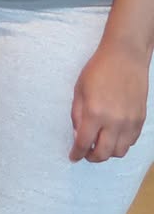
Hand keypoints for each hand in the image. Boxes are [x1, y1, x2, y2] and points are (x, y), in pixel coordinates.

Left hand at [70, 41, 150, 160]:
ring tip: (100, 144)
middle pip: (103, 153)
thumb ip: (77, 115)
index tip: (73, 156)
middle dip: (92, 157)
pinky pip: (131, 141)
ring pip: (119, 152)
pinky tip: (113, 136)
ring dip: (108, 152)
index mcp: (94, 113)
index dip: (77, 153)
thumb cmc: (99, 69)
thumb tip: (78, 135)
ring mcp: (129, 122)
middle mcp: (114, 121)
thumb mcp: (79, 90)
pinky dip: (121, 144)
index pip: (84, 143)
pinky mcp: (140, 119)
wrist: (125, 56)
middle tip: (86, 153)